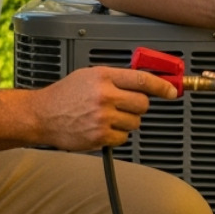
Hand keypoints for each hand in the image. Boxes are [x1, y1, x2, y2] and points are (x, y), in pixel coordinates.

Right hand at [29, 66, 178, 150]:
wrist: (42, 115)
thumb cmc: (65, 95)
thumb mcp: (89, 76)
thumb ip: (114, 78)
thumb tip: (142, 82)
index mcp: (103, 76)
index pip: (141, 79)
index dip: (161, 86)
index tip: (172, 90)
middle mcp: (105, 96)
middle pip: (143, 104)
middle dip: (138, 106)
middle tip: (125, 106)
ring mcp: (103, 117)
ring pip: (134, 122)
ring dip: (126, 121)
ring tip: (107, 117)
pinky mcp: (100, 136)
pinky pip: (123, 138)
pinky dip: (116, 135)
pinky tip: (101, 128)